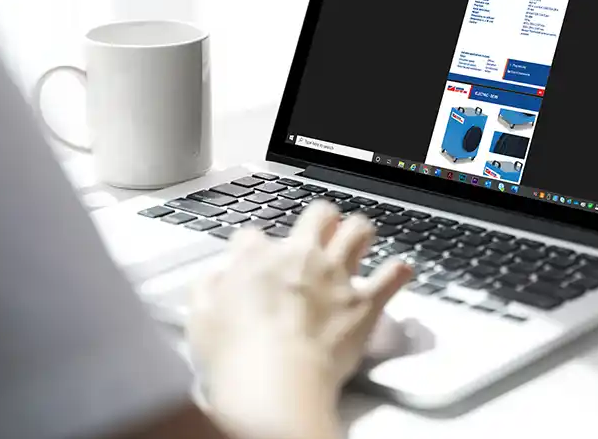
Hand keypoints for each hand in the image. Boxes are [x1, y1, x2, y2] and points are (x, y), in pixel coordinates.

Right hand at [186, 200, 411, 438]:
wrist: (274, 381)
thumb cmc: (236, 355)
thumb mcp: (199, 318)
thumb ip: (208, 290)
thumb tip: (216, 278)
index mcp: (257, 258)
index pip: (253, 236)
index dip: (253, 248)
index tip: (254, 260)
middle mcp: (300, 257)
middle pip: (318, 215)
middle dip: (320, 220)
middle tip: (319, 233)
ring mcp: (335, 276)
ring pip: (358, 231)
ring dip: (359, 234)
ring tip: (358, 241)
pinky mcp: (363, 303)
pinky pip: (391, 276)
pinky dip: (396, 272)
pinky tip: (398, 271)